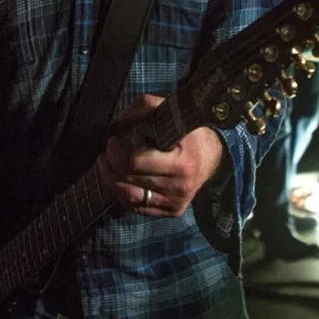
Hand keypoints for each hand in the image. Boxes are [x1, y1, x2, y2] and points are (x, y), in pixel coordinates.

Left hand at [104, 94, 223, 217]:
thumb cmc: (189, 132)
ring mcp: (175, 203)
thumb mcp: (172, 112)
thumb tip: (119, 120)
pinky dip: (122, 196)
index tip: (113, 140)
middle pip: (129, 181)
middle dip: (110, 166)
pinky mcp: (172, 212)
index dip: (117, 152)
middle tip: (105, 153)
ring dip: (110, 182)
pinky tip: (117, 181)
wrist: (214, 156)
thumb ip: (145, 107)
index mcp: (181, 165)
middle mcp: (179, 188)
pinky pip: (137, 209)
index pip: (135, 163)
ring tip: (104, 167)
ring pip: (129, 199)